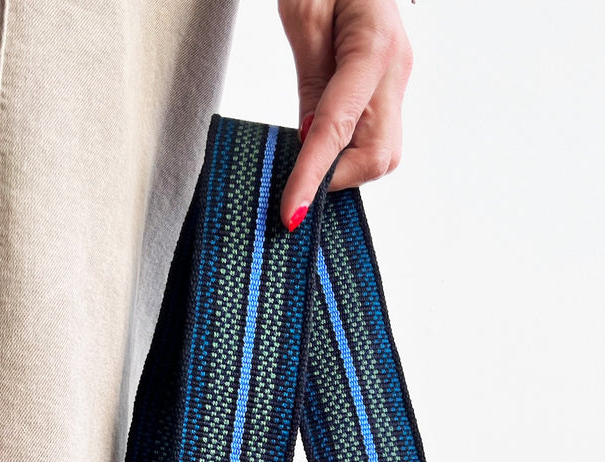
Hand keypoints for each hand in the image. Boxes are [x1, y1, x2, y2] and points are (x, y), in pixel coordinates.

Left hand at [278, 0, 412, 229]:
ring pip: (383, 153)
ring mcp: (397, 81)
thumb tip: (309, 141)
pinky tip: (322, 149)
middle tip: (297, 183)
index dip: (312, 177)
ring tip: (308, 162)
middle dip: (337, 178)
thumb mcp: (303, 16)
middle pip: (378, 156)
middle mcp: (395, 72)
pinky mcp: (389, 88)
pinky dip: (347, 153)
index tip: (291, 214)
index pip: (338, 130)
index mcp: (374, 49)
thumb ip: (311, 83)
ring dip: (344, 168)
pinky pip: (375, 136)